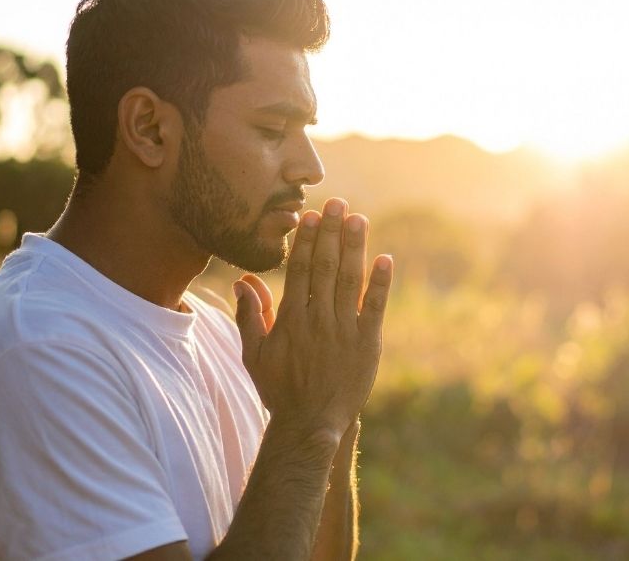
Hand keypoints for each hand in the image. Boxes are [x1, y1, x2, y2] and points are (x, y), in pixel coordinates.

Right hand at [232, 197, 392, 436]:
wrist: (311, 424)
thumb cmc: (280, 389)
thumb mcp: (255, 355)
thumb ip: (249, 316)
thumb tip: (242, 282)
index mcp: (291, 319)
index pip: (300, 270)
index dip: (307, 240)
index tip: (311, 215)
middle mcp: (318, 320)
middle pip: (325, 267)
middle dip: (331, 233)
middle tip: (338, 203)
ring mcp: (345, 331)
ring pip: (350, 281)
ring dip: (355, 248)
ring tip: (359, 219)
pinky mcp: (368, 344)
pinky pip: (376, 308)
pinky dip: (381, 283)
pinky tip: (385, 259)